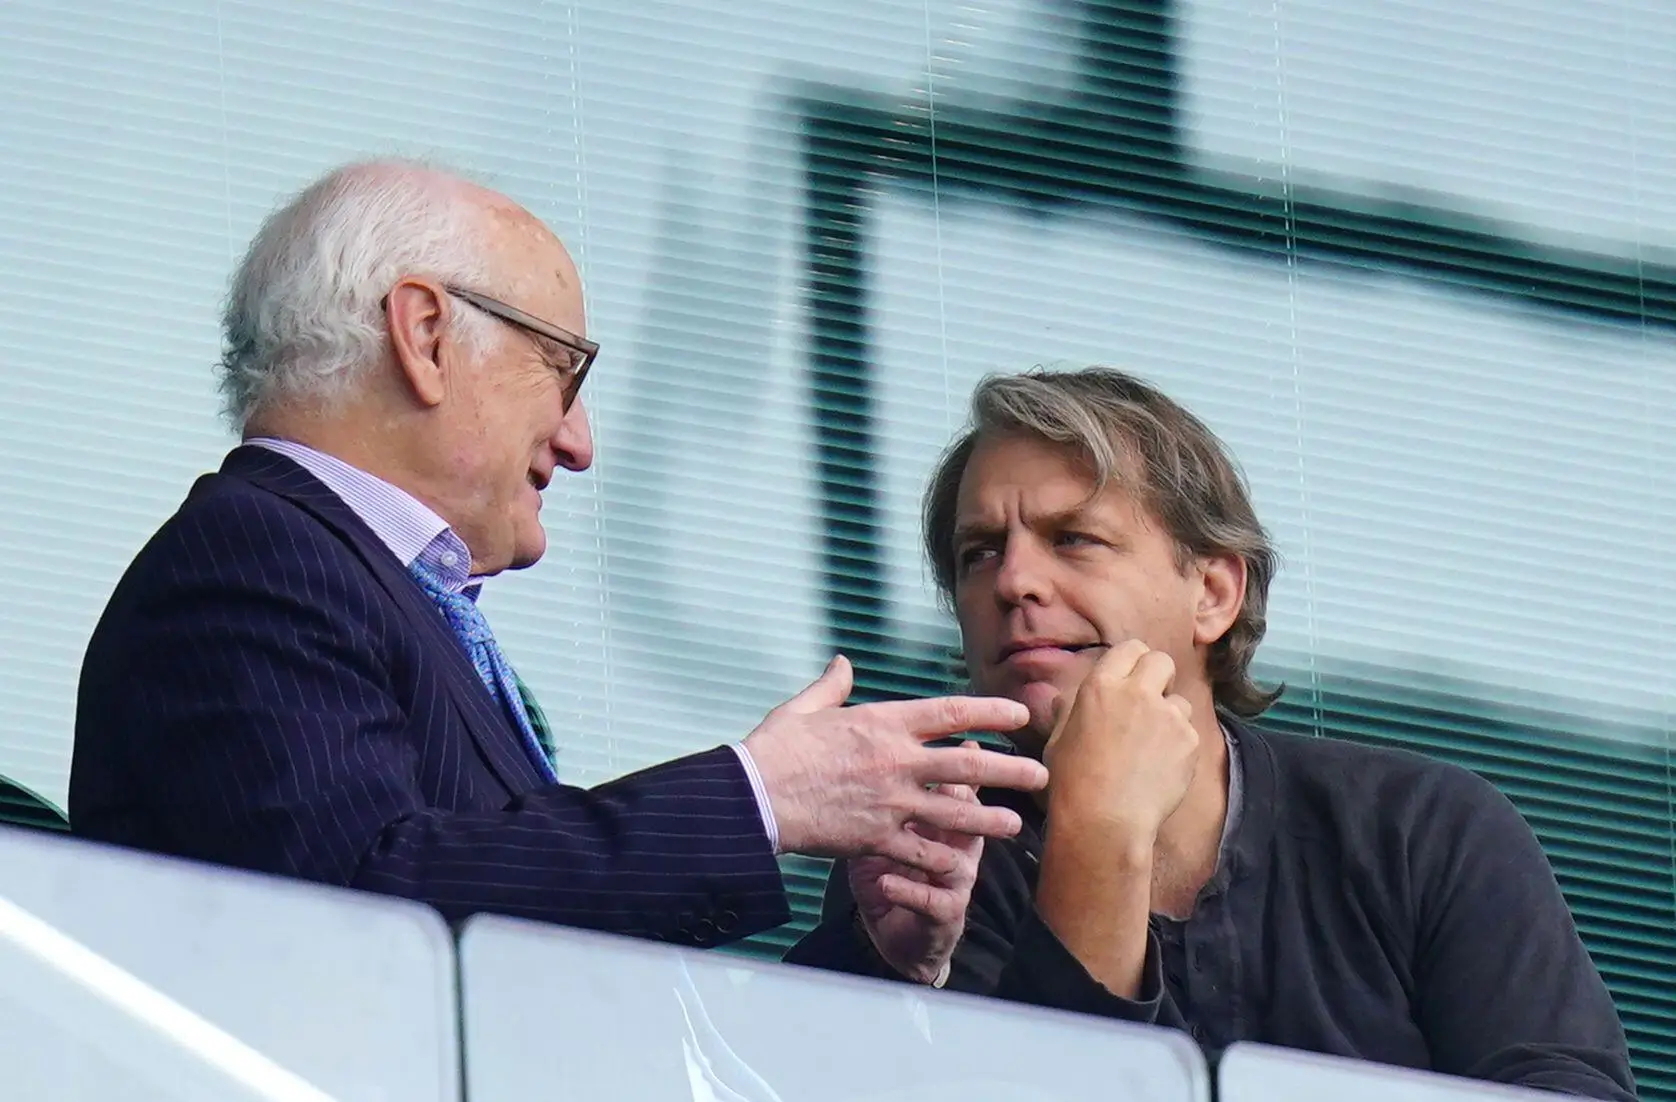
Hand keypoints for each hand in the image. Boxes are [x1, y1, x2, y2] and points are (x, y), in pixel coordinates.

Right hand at [743, 655, 1046, 875]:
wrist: (754, 796)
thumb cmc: (775, 750)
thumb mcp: (804, 708)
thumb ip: (831, 685)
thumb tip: (842, 663)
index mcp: (883, 723)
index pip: (950, 713)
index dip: (990, 712)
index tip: (1018, 714)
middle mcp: (896, 760)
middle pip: (968, 765)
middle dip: (1010, 770)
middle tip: (1041, 776)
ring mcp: (890, 802)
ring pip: (955, 811)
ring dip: (990, 820)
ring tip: (1017, 826)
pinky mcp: (876, 837)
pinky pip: (921, 852)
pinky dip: (945, 860)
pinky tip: (965, 867)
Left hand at [849, 765, 985, 984]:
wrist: (897, 931)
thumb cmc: (892, 867)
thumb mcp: (888, 826)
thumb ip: (887, 791)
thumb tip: (868, 744)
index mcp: (948, 819)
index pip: (959, 786)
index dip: (958, 764)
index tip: (948, 741)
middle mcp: (960, 847)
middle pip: (972, 817)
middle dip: (964, 799)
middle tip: (946, 785)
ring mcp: (955, 881)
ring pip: (957, 860)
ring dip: (932, 849)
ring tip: (906, 838)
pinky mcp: (944, 913)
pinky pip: (932, 901)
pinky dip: (908, 891)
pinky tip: (886, 883)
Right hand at [1042, 640, 1197, 844]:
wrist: (1105, 819)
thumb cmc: (1072, 782)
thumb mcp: (1057, 740)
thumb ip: (1068, 712)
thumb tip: (1064, 700)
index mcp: (1100, 686)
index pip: (1130, 649)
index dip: (1133, 662)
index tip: (1131, 679)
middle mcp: (1137, 692)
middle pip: (1162, 661)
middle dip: (1158, 676)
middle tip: (1148, 702)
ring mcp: (1167, 715)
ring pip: (1179, 701)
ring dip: (1169, 716)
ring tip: (1151, 747)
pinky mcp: (1188, 741)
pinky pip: (1188, 732)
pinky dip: (1178, 746)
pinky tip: (1160, 768)